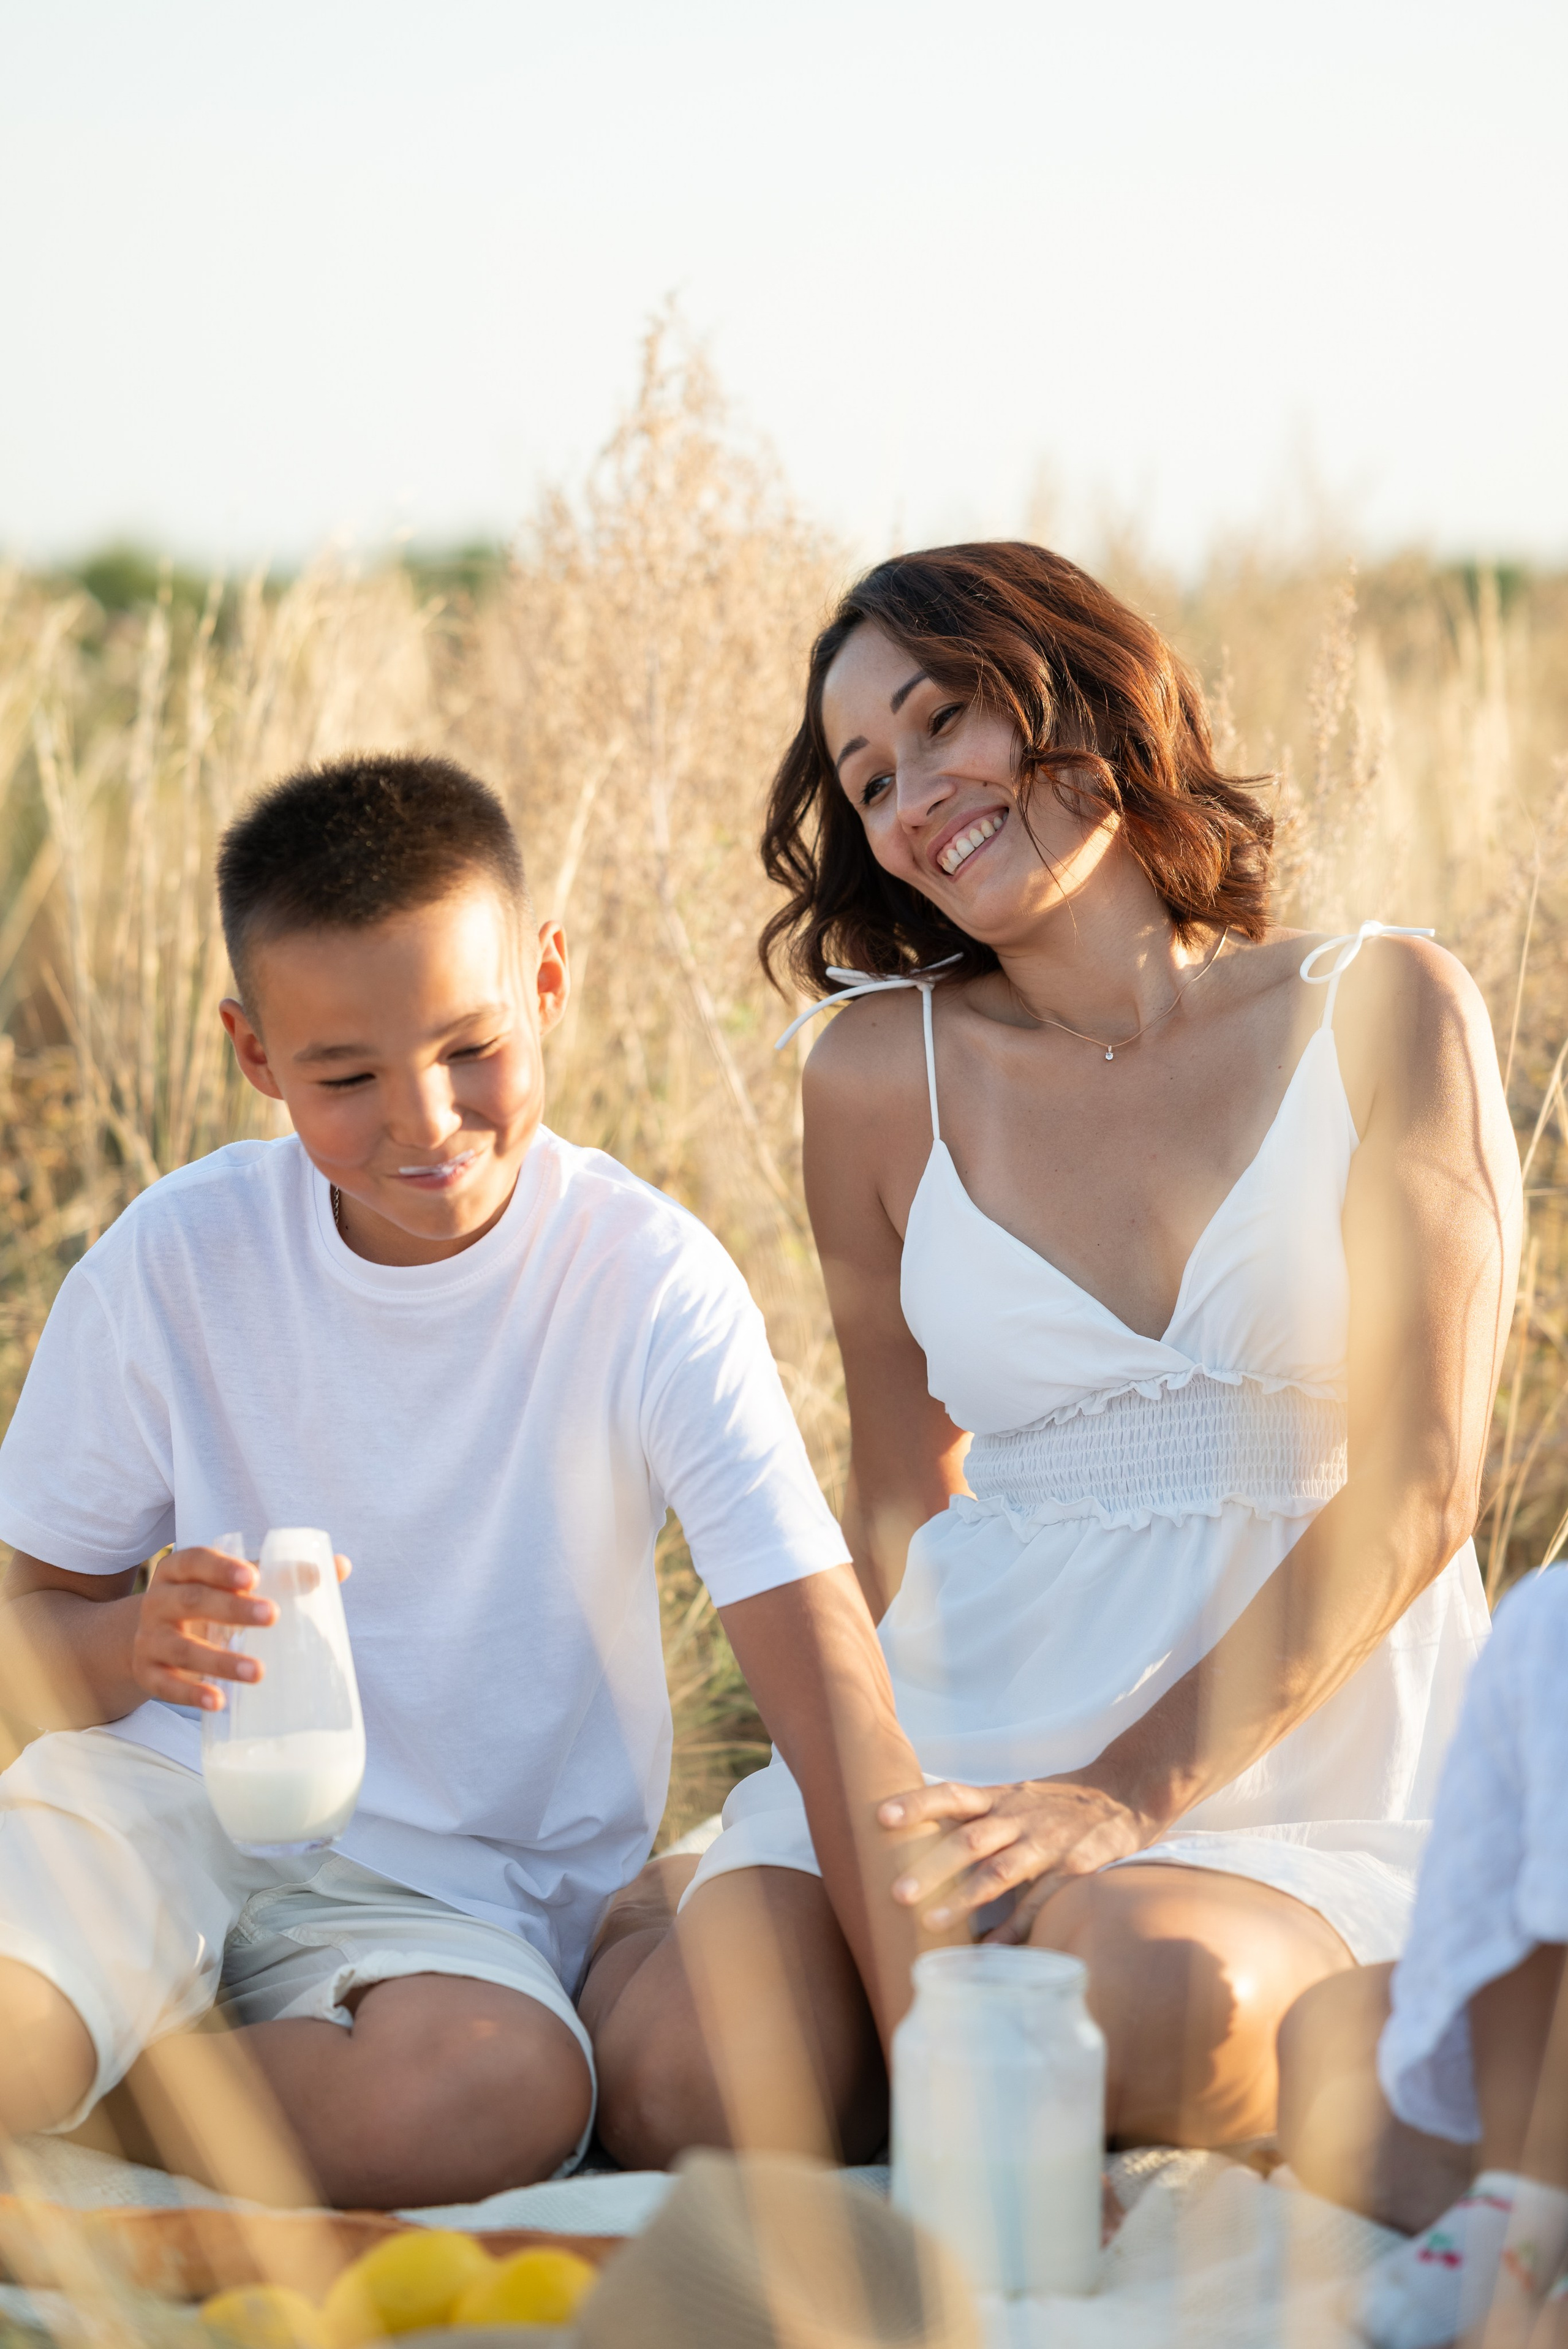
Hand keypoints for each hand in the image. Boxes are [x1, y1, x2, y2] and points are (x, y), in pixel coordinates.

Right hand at [129, 1546, 351, 1709]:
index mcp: (180, 1570)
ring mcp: (148, 1638)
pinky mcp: (147, 1672)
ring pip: (181, 1648)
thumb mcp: (233, 1584)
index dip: (222, 1567)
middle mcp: (158, 1601)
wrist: (150, 1638)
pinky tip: (219, 1701)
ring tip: (258, 1672)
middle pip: (193, 1601)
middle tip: (272, 1616)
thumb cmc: (208, 1602)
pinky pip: (165, 1685)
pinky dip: (190, 1694)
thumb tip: (341, 1566)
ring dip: (219, 1661)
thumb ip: (281, 1574)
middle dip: (232, 1609)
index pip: (196, 1560)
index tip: (254, 1576)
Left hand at [877, 1770, 1155, 1941]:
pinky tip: (989, 1952)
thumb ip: (977, 1813)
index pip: (952, 1794)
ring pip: (1000, 1871)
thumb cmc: (1057, 1803)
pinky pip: (1039, 1903)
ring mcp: (1047, 1844)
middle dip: (932, 1865)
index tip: (881, 1816)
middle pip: (970, 1839)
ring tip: (932, 1922)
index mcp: (1001, 1799)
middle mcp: (1019, 1818)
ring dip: (965, 1899)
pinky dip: (1014, 1929)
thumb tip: (921, 1833)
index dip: (917, 1803)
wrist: (1124, 1794)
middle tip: (897, 1892)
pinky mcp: (1073, 1870)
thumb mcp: (1016, 1796)